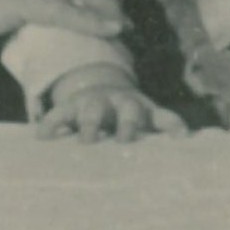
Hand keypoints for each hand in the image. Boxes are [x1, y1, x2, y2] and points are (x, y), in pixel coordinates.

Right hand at [35, 65, 186, 142]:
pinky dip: (51, 123)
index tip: (182, 136)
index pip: (161, 117)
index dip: (172, 125)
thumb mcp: (148, 119)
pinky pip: (59, 113)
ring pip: (93, 111)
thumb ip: (165, 128)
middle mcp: (120, 103)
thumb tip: (188, 142)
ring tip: (85, 139)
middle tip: (126, 140)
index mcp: (143, 109)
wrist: (97, 88)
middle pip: (128, 111)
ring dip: (90, 124)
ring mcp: (94, 103)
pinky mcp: (70, 106)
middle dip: (128, 124)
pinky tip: (41, 136)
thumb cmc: (128, 114)